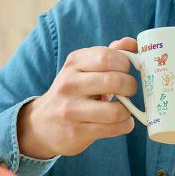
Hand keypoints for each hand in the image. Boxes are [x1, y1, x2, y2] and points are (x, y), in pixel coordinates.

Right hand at [17, 38, 138, 158]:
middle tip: (129, 90)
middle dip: (131, 86)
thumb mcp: (86, 68)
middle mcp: (69, 84)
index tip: (127, 71)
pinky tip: (121, 122)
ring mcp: (70, 109)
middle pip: (114, 81)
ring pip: (116, 110)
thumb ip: (110, 53)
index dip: (126, 64)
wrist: (42, 124)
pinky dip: (125, 125)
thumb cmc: (75, 91)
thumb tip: (132, 43)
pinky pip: (114, 128)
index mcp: (75, 62)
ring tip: (124, 108)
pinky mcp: (75, 132)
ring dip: (128, 110)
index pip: (108, 57)